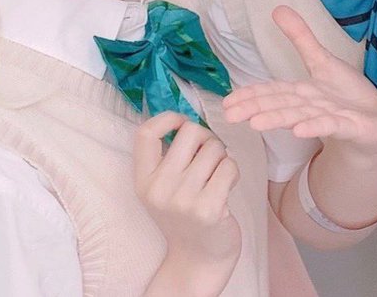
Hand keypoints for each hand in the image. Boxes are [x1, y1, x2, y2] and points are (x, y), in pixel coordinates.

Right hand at [134, 113, 241, 284]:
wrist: (198, 258)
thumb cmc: (185, 213)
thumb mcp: (163, 187)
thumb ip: (168, 157)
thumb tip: (186, 119)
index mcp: (143, 181)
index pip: (145, 133)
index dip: (167, 118)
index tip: (182, 124)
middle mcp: (159, 189)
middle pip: (190, 132)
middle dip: (207, 138)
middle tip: (209, 156)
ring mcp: (183, 199)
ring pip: (215, 147)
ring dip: (222, 157)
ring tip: (217, 177)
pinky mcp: (209, 208)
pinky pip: (229, 166)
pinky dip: (233, 171)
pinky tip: (227, 187)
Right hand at [222, 6, 376, 158]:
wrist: (376, 125)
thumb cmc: (346, 95)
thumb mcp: (323, 61)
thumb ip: (300, 38)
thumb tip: (277, 8)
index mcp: (302, 93)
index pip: (273, 92)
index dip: (251, 95)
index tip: (227, 102)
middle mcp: (311, 108)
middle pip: (281, 106)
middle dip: (257, 109)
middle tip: (230, 115)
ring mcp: (329, 118)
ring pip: (301, 117)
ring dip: (280, 119)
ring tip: (257, 123)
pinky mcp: (350, 126)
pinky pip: (332, 125)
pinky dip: (316, 126)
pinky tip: (301, 130)